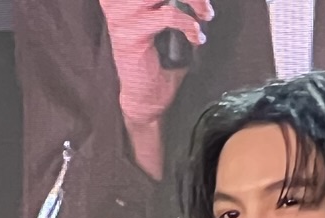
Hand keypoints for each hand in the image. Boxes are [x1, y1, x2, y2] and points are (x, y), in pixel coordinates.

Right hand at [98, 0, 212, 173]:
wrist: (144, 100)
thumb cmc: (156, 67)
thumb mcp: (164, 29)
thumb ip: (173, 8)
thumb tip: (197, 0)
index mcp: (121, 0)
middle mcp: (119, 3)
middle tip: (206, 6)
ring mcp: (122, 16)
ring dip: (192, 0)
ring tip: (206, 15)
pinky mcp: (132, 34)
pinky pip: (168, 16)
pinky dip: (188, 24)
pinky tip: (197, 37)